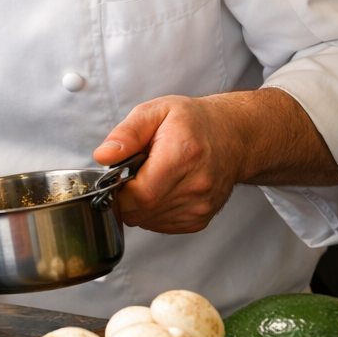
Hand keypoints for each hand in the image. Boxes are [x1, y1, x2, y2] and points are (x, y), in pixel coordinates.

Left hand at [92, 90, 337, 233]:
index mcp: (183, 155)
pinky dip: (152, 212)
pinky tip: (162, 189)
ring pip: (148, 221)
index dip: (119, 190)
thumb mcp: (156, 111)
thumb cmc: (193, 122)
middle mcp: (196, 186)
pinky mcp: (199, 219)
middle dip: (126, 196)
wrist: (234, 136)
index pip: (139, 194)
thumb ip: (127, 133)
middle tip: (134, 172)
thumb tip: (103, 155)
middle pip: (141, 211)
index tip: (118, 175)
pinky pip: (161, 225)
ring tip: (152, 177)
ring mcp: (200, 207)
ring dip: (139, 204)